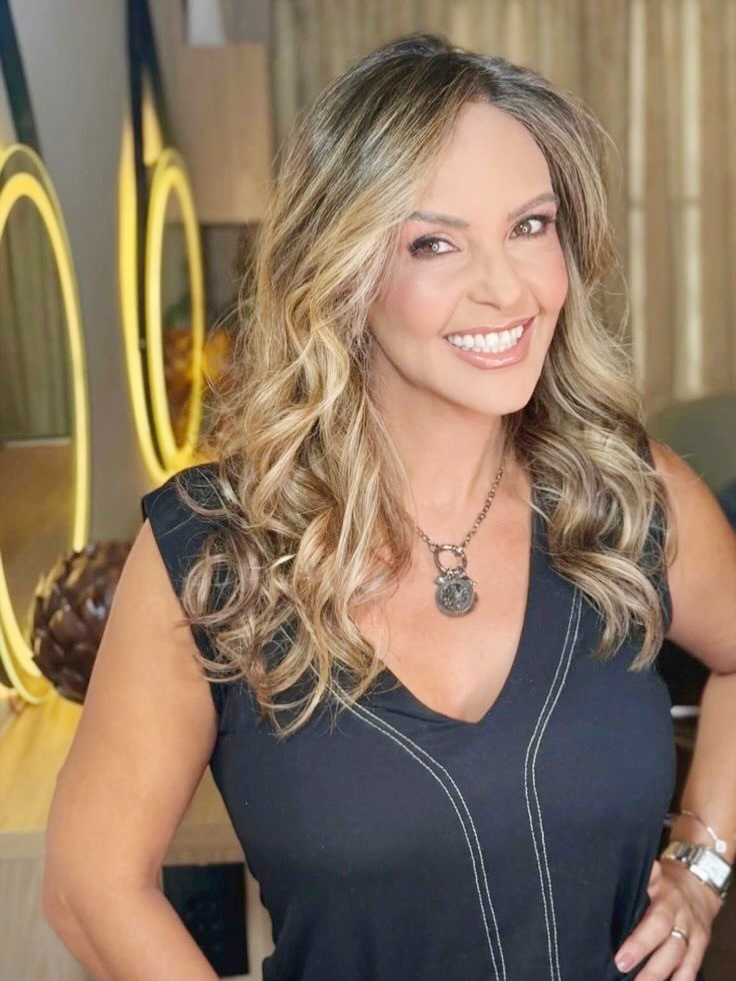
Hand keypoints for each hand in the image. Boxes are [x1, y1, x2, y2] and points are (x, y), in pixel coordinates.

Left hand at [613, 858, 722, 978]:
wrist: (698, 884)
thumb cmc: (664, 881)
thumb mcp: (650, 872)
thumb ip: (634, 879)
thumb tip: (610, 875)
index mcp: (663, 891)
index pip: (652, 914)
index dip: (639, 938)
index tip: (622, 954)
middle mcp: (679, 911)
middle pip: (663, 933)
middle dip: (642, 952)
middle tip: (622, 966)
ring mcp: (692, 930)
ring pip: (678, 954)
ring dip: (659, 973)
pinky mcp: (700, 945)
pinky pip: (691, 967)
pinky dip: (679, 980)